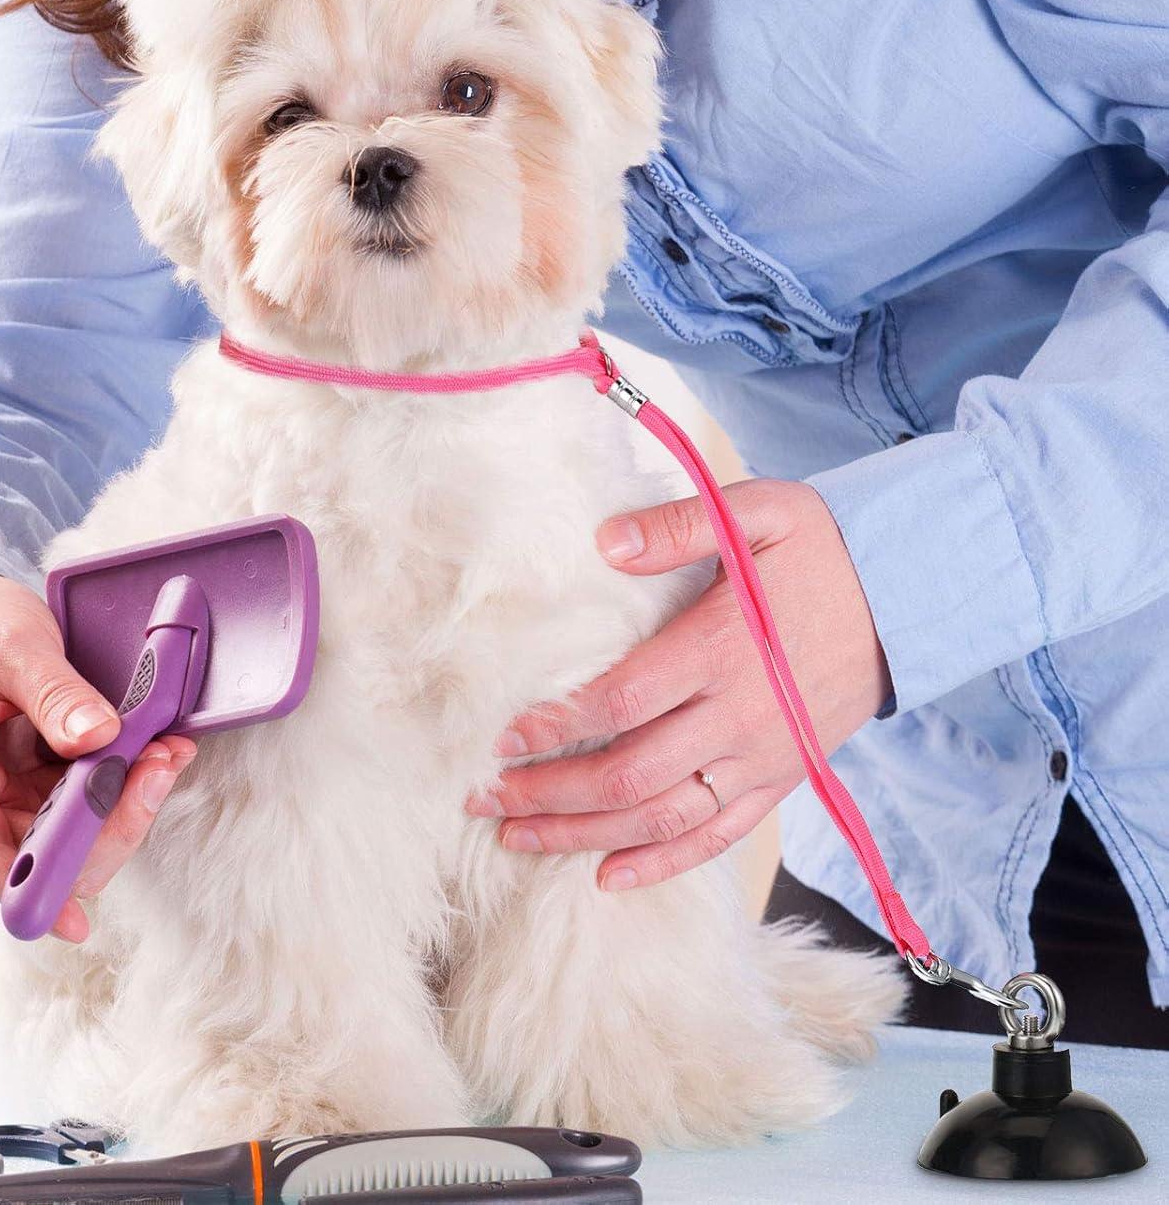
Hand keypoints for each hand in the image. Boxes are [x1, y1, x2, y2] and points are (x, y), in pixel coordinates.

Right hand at [0, 547, 194, 940]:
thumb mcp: (11, 643)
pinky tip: (157, 748)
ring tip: (167, 752)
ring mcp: (1, 789)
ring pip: (67, 831)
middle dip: (106, 824)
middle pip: (36, 850)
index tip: (77, 920)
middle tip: (158, 769)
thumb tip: (100, 739)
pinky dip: (121, 779)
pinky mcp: (32, 778)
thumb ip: (53, 692)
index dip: (31, 888)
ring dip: (124, 802)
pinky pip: (81, 798)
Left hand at [467, 480, 889, 890]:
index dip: (557, 727)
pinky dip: (661, 863)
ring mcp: (761, 759)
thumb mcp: (754, 512)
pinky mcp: (779, 781)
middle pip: (629, 776)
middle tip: (482, 798)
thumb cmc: (819, 548)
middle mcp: (739, 717)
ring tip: (517, 838)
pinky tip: (606, 877)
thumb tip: (604, 543)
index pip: (622, 704)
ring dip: (584, 835)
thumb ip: (677, 527)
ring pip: (662, 818)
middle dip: (549, 794)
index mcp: (721, 649)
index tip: (502, 739)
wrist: (907, 597)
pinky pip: (716, 837)